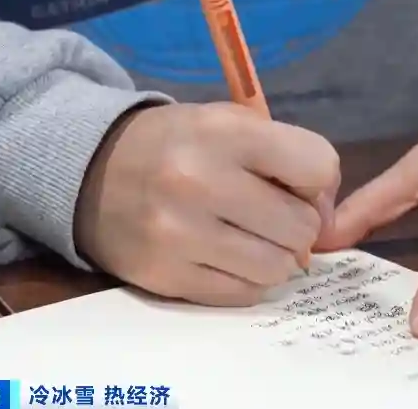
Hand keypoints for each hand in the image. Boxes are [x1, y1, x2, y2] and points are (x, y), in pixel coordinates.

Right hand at [75, 102, 338, 306]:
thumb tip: (327, 223)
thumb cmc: (176, 146)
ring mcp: (179, 235)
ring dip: (274, 258)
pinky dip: (246, 280)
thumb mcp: (228, 123)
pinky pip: (243, 294)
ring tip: (248, 239)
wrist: (90, 173)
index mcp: (223, 133)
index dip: (317, 183)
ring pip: (277, 269)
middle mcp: (200, 182)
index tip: (296, 187)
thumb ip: (287, 157)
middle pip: (301, 228)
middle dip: (296, 226)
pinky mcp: (165, 277)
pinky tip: (226, 257)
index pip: (317, 167)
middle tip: (270, 217)